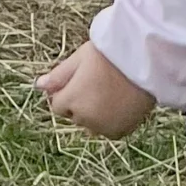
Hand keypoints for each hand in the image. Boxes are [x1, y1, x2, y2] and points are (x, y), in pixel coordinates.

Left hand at [37, 40, 156, 138]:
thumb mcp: (79, 58)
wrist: (146, 61)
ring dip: (95, 113)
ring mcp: (104, 127)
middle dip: (80, 102)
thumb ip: (58, 76)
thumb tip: (39, 86)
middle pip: (74, 114)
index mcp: (71, 100)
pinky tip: (120, 101)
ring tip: (111, 90)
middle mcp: (85, 118)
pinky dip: (110, 120)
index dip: (66, 90)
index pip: (57, 104)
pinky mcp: (122, 131)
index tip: (81, 76)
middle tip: (98, 80)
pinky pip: (108, 129)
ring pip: (91, 123)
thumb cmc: (111, 54)